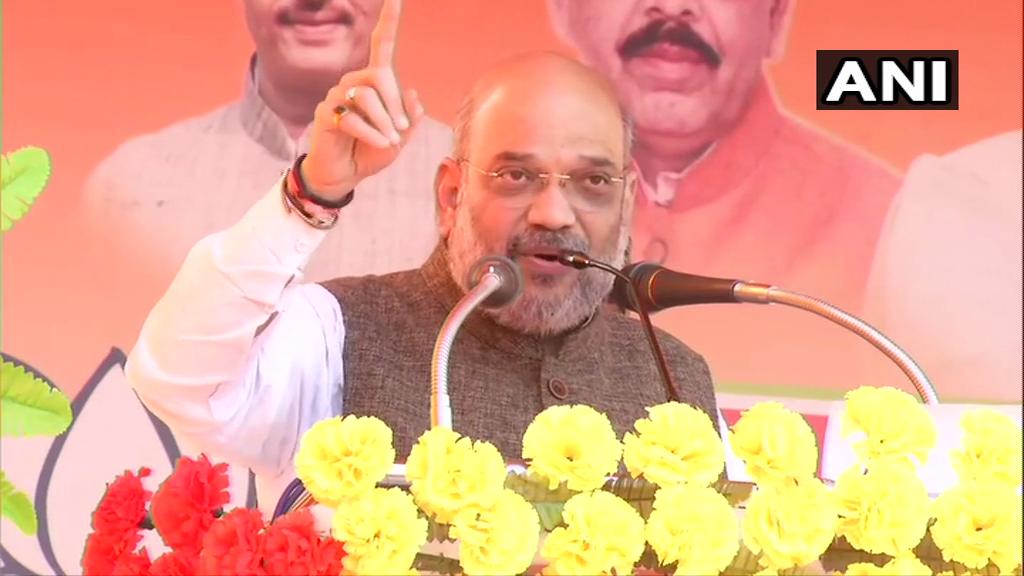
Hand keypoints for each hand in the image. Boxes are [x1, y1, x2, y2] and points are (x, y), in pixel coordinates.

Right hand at [300, 0, 423, 199]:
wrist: (345, 175)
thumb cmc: (372, 152)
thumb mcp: (400, 137)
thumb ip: (410, 117)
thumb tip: (411, 93)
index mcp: (374, 82)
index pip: (382, 45)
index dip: (389, 21)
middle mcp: (353, 81)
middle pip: (380, 75)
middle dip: (395, 104)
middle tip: (402, 130)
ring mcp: (336, 96)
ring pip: (367, 96)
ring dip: (385, 122)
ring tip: (390, 141)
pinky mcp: (325, 114)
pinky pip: (351, 117)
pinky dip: (371, 133)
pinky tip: (380, 145)